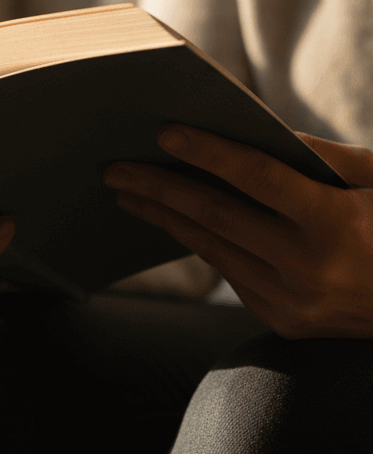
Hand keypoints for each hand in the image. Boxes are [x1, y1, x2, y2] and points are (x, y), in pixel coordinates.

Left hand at [104, 126, 372, 338]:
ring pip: (212, 248)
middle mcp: (312, 268)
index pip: (257, 178)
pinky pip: (230, 271)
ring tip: (127, 191)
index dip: (207, 151)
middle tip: (114, 167)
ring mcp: (296, 303)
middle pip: (216, 215)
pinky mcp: (285, 322)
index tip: (163, 132)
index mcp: (339, 224)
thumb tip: (253, 131)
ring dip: (164, 217)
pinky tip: (173, 219)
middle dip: (158, 187)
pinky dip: (200, 241)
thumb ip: (320, 156)